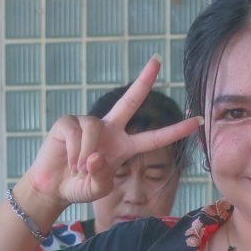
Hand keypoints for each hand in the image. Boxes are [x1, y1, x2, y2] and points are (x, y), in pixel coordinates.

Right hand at [15, 57, 203, 222]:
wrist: (52, 187)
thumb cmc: (78, 187)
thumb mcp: (97, 189)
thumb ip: (102, 178)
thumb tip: (95, 156)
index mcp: (124, 146)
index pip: (155, 138)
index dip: (176, 131)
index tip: (198, 121)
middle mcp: (110, 129)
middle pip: (130, 100)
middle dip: (144, 80)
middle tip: (157, 60)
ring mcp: (88, 123)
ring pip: (94, 130)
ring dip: (86, 154)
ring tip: (78, 168)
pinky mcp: (68, 122)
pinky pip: (77, 133)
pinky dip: (74, 151)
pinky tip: (68, 160)